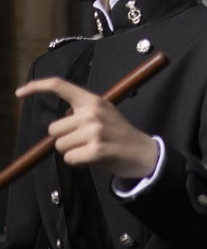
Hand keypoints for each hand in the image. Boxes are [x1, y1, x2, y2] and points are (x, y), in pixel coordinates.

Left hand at [16, 77, 158, 179]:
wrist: (145, 153)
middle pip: (54, 129)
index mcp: (93, 101)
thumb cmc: (119, 136)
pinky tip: (94, 159)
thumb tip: (57, 126)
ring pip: (60, 146)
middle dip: (64, 139)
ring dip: (72, 152)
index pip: (60, 86)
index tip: (19, 92)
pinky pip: (69, 159)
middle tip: (86, 141)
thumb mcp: (105, 114)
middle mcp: (92, 113)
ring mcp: (95, 132)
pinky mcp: (96, 150)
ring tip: (92, 150)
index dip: (37, 87)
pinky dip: (78, 163)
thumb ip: (82, 113)